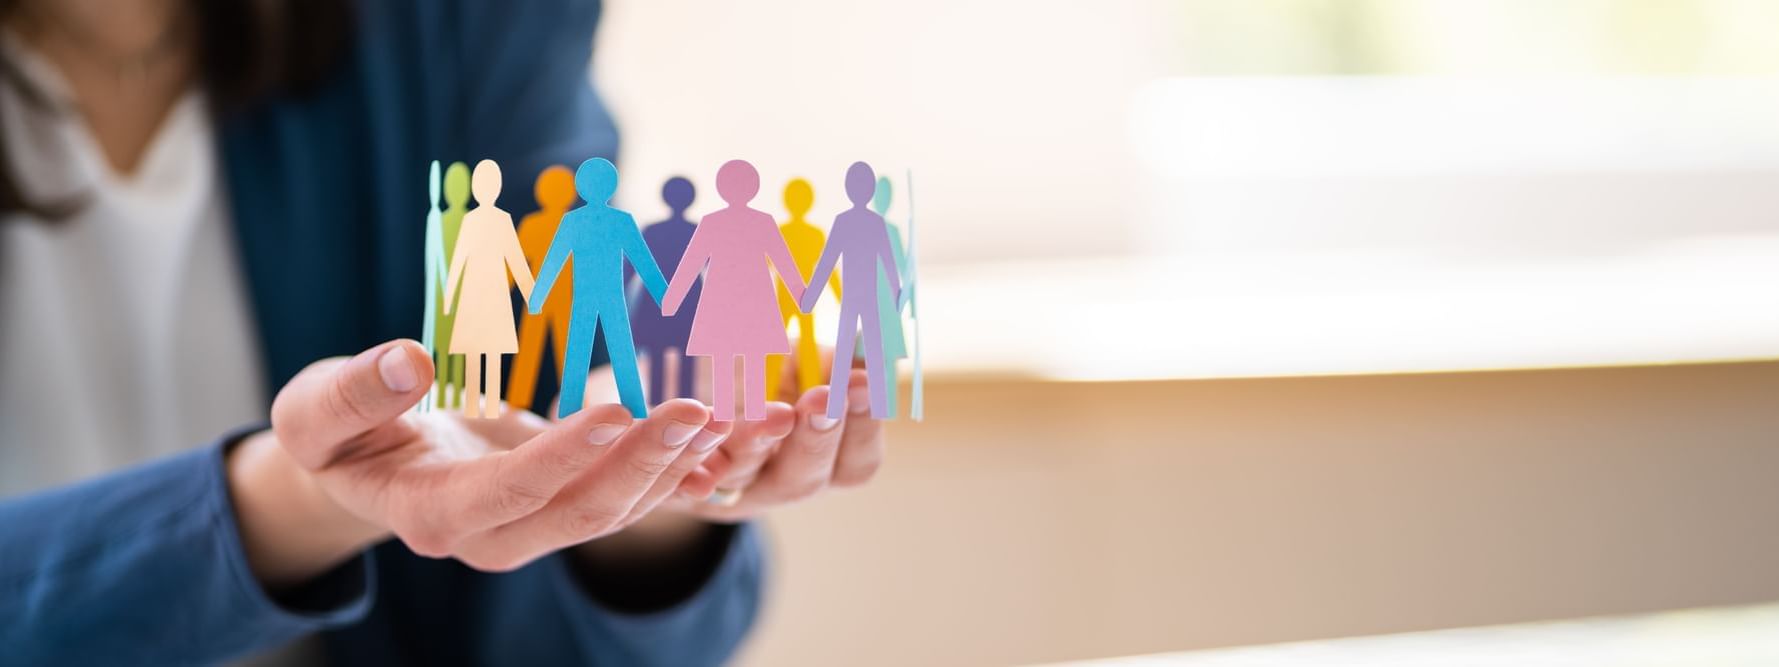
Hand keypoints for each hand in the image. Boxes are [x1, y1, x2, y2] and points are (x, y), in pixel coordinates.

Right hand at [228, 340, 731, 588]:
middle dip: (644, 463)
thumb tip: (405, 362)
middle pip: (579, 512)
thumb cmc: (335, 432)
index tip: (617, 410)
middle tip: (697, 410)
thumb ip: (351, 394)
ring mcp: (530, 530)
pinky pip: (622, 498)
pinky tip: (709, 432)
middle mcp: (490, 538)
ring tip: (719, 417)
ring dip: (669, 468)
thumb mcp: (312, 411)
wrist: (359, 464)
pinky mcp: (559, 508)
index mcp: (431, 514)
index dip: (566, 455)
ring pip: (612, 511)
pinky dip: (668, 469)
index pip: (512, 490)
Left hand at [667, 366, 883, 522]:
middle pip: (804, 478)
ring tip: (770, 413)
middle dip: (816, 437)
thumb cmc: (761, 363)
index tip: (862, 382)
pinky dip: (689, 460)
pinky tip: (697, 435)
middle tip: (822, 400)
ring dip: (756, 442)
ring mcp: (724, 484)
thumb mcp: (800, 352)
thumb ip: (831, 352)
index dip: (864, 425)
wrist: (689, 378)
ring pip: (742, 473)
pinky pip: (680, 476)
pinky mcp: (675, 478)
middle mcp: (777, 481)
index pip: (856, 462)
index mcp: (823, 458)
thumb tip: (867, 333)